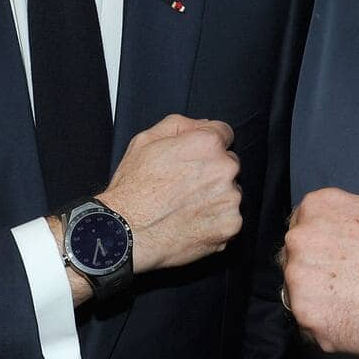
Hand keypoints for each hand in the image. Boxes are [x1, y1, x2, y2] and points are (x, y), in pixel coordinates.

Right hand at [99, 114, 240, 272]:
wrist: (127, 233)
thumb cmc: (133, 190)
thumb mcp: (145, 141)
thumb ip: (180, 125)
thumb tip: (202, 125)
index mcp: (207, 144)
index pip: (224, 134)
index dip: (207, 145)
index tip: (197, 158)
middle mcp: (224, 169)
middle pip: (229, 164)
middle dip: (212, 171)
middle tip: (185, 186)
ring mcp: (230, 199)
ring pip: (231, 192)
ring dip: (216, 196)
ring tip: (186, 206)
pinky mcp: (231, 225)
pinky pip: (230, 218)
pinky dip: (216, 220)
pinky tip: (193, 221)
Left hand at [281, 188, 358, 355]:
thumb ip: (341, 221)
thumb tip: (334, 236)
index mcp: (315, 209)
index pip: (301, 229)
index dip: (320, 247)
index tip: (336, 260)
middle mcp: (299, 241)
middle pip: (294, 262)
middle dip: (315, 274)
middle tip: (349, 285)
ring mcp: (300, 282)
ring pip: (299, 296)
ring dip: (320, 302)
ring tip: (357, 304)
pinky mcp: (309, 319)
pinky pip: (312, 327)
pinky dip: (330, 328)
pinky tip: (358, 321)